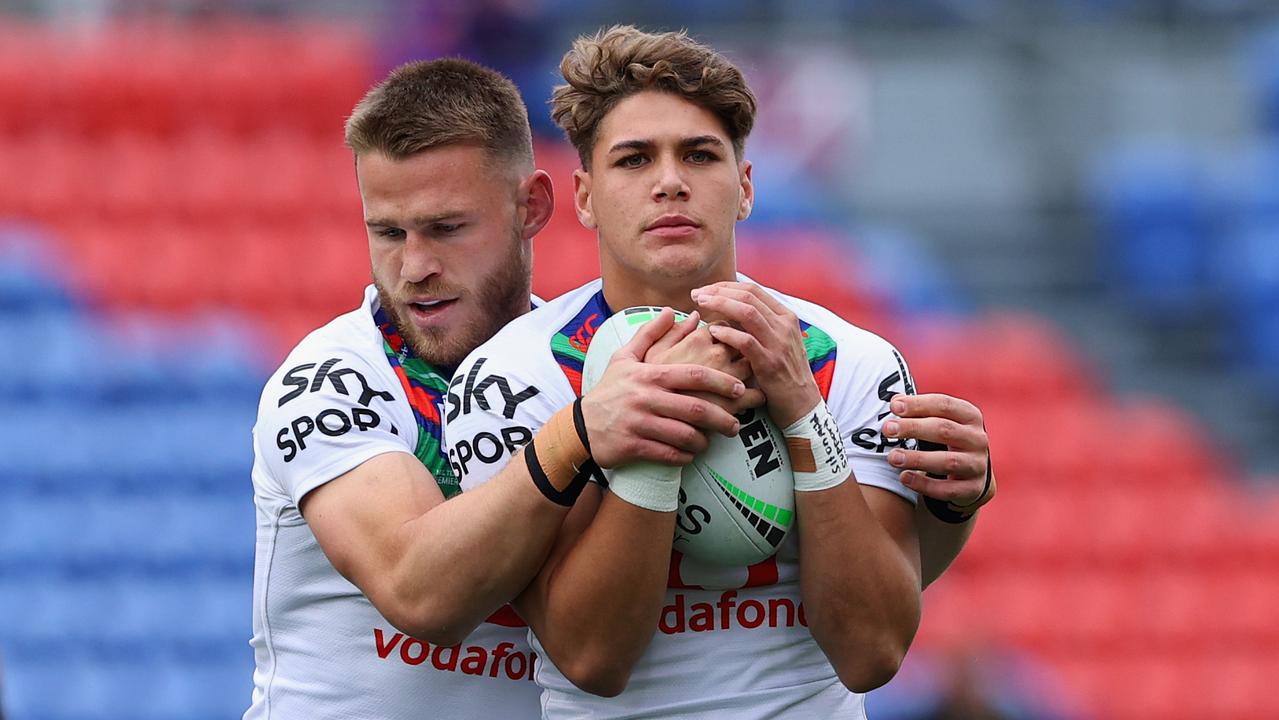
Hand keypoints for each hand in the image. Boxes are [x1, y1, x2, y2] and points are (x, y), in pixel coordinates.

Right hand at [582, 308, 747, 468]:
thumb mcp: (625, 358)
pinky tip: (691, 454)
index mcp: (650, 374)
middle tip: (736, 425)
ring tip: (713, 441)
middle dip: (722, 418)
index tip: (740, 389)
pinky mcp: (633, 446)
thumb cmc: (610, 389)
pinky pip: (669, 454)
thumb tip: (672, 309)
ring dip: (704, 441)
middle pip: (696, 408)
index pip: (694, 375)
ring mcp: (640, 423)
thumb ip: (651, 334)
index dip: (722, 381)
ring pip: (685, 434)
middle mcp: (646, 397)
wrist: (581, 425)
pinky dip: (685, 456)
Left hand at [690, 282, 820, 427]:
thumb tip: (729, 307)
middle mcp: (784, 325)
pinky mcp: (770, 363)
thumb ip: (759, 324)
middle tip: (696, 294)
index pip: (753, 290)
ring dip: (721, 305)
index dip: (726, 286)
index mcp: (785, 316)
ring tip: (700, 305)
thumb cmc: (783, 373)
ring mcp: (778, 343)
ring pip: (748, 313)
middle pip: (748, 296)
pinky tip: (713, 331)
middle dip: (719, 292)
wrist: (802, 403)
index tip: (705, 290)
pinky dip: (728, 333)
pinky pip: (747, 341)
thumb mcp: (776, 342)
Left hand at [881, 393, 993, 508]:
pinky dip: (925, 485)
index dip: (918, 404)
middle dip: (913, 428)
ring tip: (892, 457)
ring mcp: (977, 465)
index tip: (894, 406)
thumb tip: (895, 402)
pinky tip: (904, 478)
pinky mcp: (973, 488)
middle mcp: (977, 439)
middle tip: (888, 429)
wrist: (971, 472)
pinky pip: (948, 489)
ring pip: (948, 462)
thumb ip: (919, 411)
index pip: (944, 405)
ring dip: (917, 459)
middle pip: (944, 430)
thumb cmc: (947, 439)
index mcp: (970, 416)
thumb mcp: (940, 421)